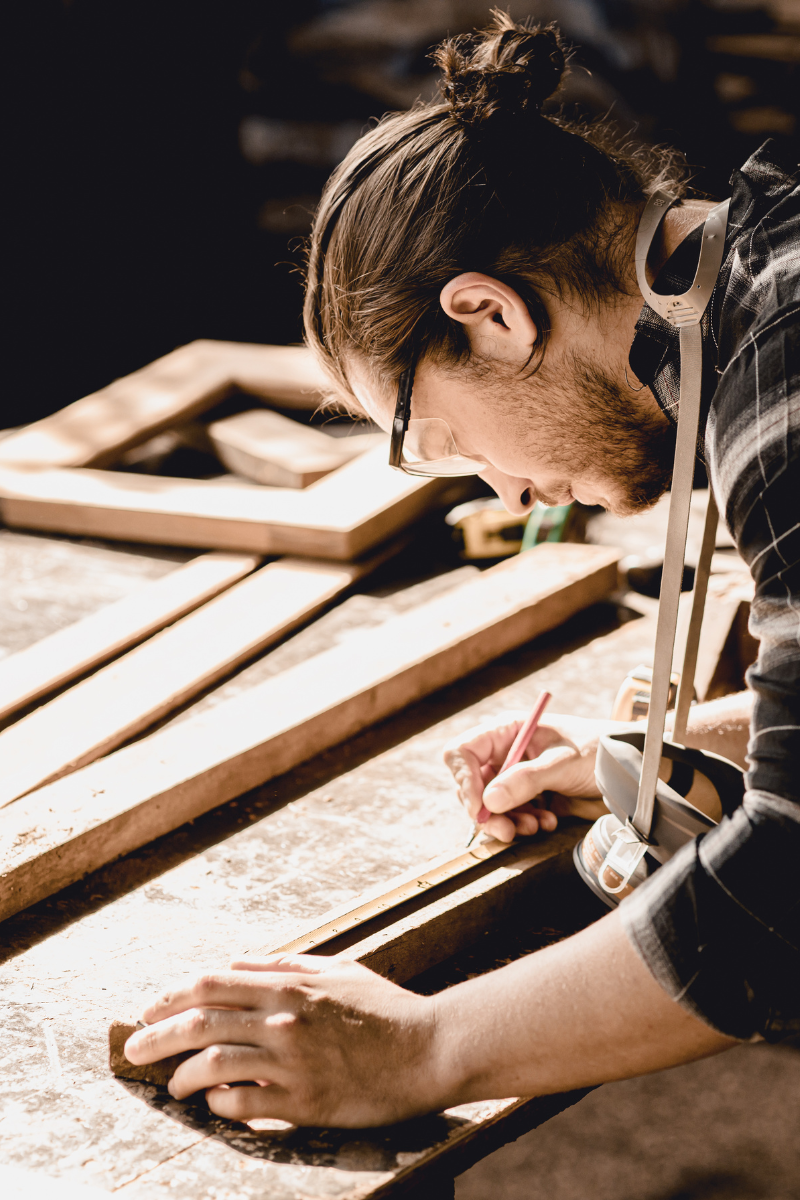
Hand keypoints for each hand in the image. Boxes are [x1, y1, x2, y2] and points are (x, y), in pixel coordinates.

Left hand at [124, 954, 441, 1126]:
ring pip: (213, 1063)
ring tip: (173, 1085)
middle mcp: (284, 1020)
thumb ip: (284, 964)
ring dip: (182, 1076)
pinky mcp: (303, 1102)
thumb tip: (237, 962)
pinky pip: (244, 1104)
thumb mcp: (336, 970)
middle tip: (133, 1049)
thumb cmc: (384, 1008)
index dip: (170, 995)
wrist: (429, 1049)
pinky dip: (219, 1103)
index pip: (211, 983)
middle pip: (200, 1022)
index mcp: (289, 985)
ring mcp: (292, 1062)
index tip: (148, 1010)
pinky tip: (214, 1103)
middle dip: (156, 1036)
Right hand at [444, 712, 627, 842]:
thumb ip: (526, 780)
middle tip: (506, 830)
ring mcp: (517, 777)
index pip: (463, 753)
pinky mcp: (530, 798)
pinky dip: (523, 824)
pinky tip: (547, 821)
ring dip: (508, 821)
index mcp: (508, 732)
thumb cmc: (599, 750)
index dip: (464, 780)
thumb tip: (488, 801)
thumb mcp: (563, 762)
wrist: (628, 770)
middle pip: (472, 785)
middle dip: (488, 811)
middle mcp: (507, 754)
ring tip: (535, 826)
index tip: (480, 807)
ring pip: (490, 806)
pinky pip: (510, 816)